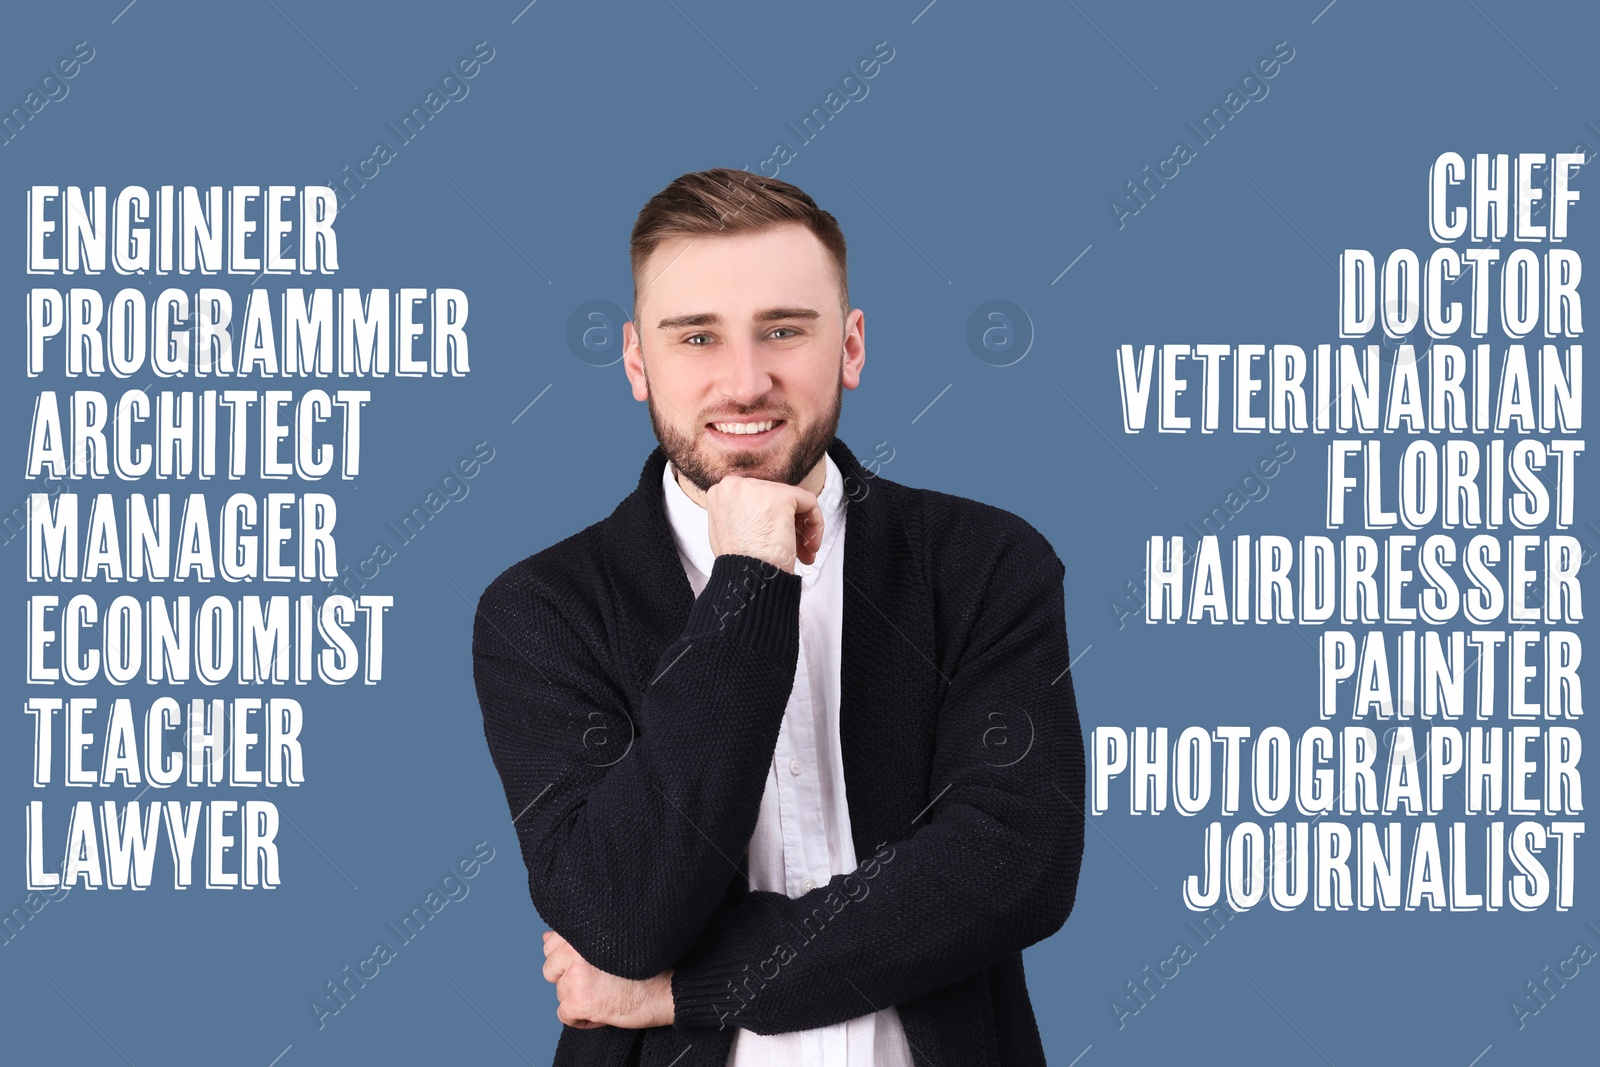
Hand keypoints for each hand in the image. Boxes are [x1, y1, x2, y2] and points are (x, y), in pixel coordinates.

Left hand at [541, 929, 674, 1028]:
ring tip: (607, 992)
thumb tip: (546, 936)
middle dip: (571, 978)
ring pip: (560, 992)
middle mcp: (576, 948)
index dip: (570, 959)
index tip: (592, 964)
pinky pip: (565, 1014)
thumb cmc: (649, 962)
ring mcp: (577, 973)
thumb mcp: (611, 941)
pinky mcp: (580, 999)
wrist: (671, 987)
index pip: (552, 944)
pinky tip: (604, 1008)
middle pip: (551, 969)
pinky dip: (583, 1018)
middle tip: (601, 979)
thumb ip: (576, 937)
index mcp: (584, 929)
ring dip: (579, 998)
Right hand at [705, 475, 823, 573]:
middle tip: (796, 549)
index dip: (770, 519)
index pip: (756, 498)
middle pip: (774, 498)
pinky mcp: (781, 496)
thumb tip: (758, 512)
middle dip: (789, 525)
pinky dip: (816, 524)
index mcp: (721, 492)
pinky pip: (809, 502)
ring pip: (793, 501)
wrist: (747, 578)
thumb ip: (740, 515)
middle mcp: (736, 485)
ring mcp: (759, 489)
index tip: (776, 538)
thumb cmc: (739, 564)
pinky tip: (810, 546)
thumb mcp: (727, 531)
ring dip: (803, 529)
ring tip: (804, 552)